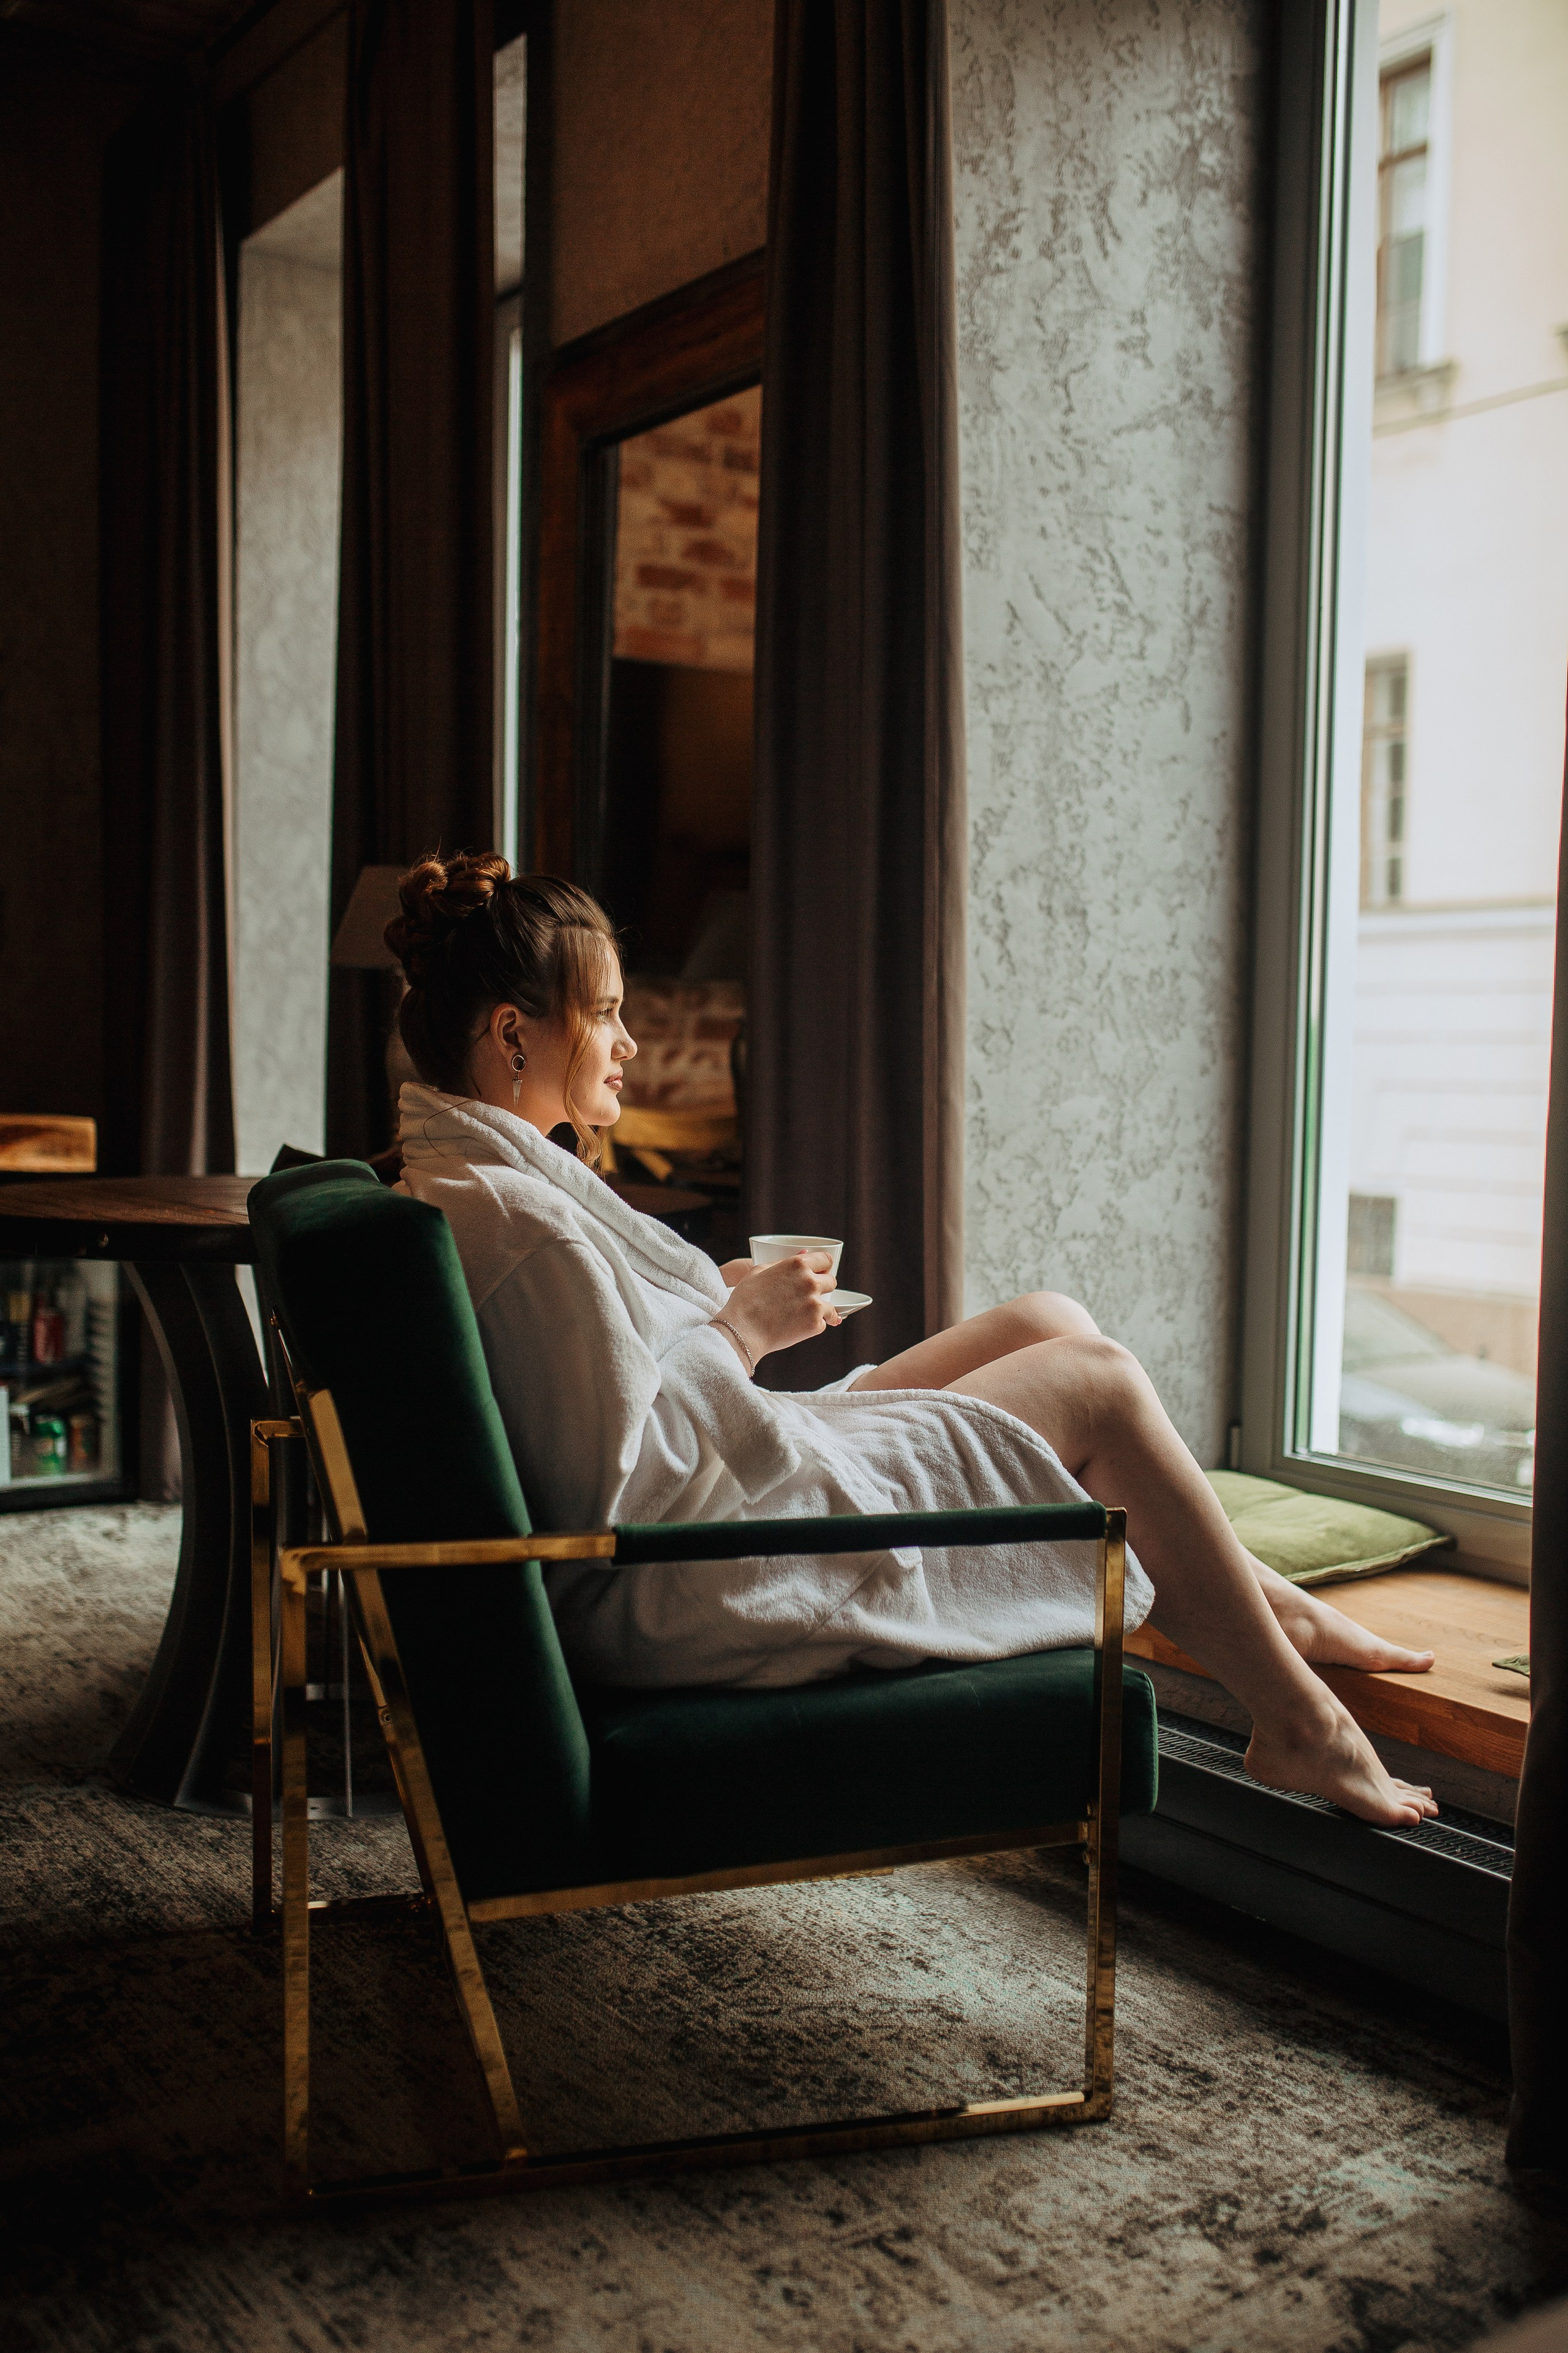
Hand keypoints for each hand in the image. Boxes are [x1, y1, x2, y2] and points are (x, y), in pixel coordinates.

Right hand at [718, 1251, 839, 1362]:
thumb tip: (804, 1253)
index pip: (826, 1259)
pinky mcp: (815, 1324)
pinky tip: (799, 1327)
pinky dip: (814, 1325)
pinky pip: (823, 1323)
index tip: (820, 1274)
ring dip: (822, 1310)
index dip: (823, 1267)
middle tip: (808, 1297)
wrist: (742, 1330)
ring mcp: (815, 1303)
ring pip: (831, 1306)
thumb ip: (784, 1262)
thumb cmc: (745, 1300)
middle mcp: (810, 1281)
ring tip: (806, 1316)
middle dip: (823, 1288)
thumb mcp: (759, 1271)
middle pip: (831, 1282)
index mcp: (797, 1265)